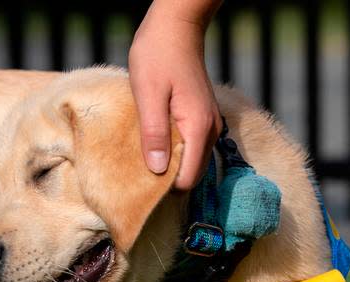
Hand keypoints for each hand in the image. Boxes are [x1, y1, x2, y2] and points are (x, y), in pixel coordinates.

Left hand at [129, 1, 222, 190]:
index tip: (143, 184)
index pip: (189, 178)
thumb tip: (157, 170)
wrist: (177, 27)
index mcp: (197, 127)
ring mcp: (209, 124)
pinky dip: (175, 151)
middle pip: (193, 173)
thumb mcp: (148, 94)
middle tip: (139, 172)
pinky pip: (191, 146)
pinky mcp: (203, 118)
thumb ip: (153, 133)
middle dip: (168, 178)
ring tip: (145, 156)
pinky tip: (155, 141)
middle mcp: (210, 130)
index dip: (166, 187)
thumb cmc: (158, 55)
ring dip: (170, 164)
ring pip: (193, 161)